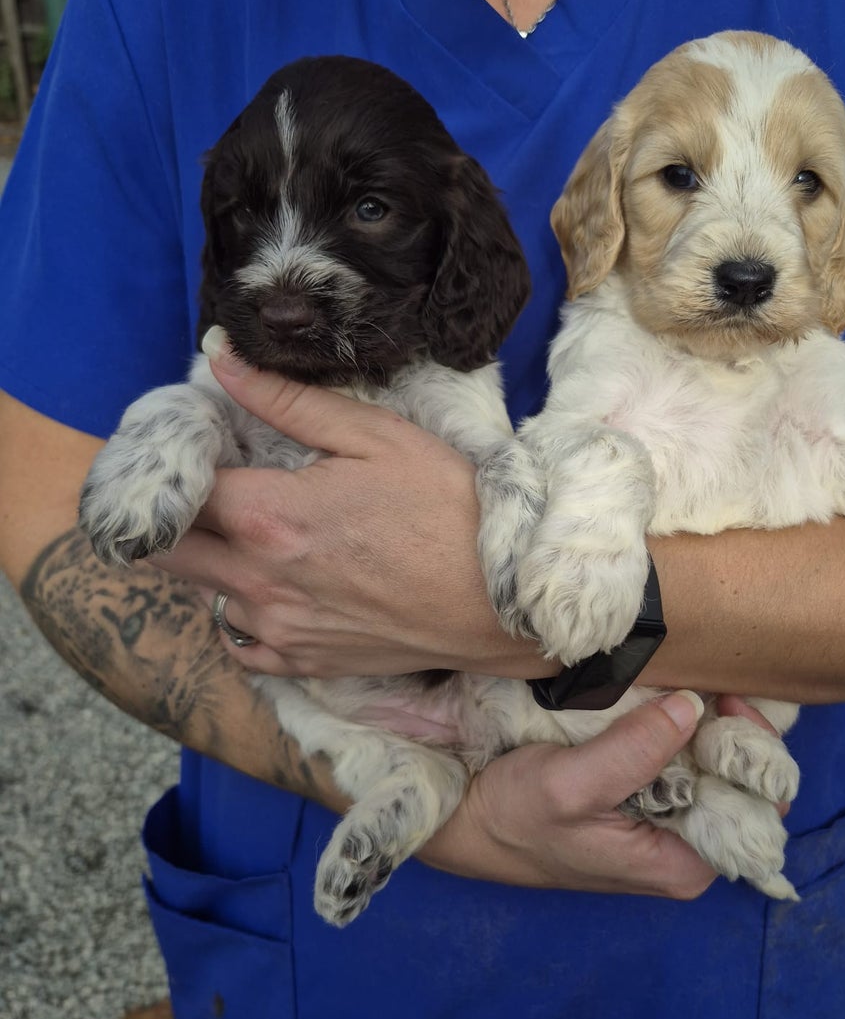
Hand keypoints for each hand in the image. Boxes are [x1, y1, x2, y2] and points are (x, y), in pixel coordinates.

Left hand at [151, 343, 541, 679]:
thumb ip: (287, 399)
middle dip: (177, 516)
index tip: (204, 450)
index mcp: (269, 514)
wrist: (502, 602)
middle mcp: (258, 578)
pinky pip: (239, 644)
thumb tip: (220, 356)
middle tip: (215, 492)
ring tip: (256, 537)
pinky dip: (241, 615)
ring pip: (202, 593)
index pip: (178, 488)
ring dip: (212, 563)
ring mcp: (277, 626)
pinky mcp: (302, 661)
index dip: (181, 464)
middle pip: (168, 550)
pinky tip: (274, 590)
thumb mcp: (377, 435)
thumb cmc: (450, 509)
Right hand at [417, 691, 787, 896]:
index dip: (753, 755)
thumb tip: (694, 706)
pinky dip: (679, 723)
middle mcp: (684, 846)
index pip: (757, 811)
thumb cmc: (513, 819)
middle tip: (711, 685)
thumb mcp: (570, 786)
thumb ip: (634, 751)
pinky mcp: (643, 792)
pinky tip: (667, 696)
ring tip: (691, 683)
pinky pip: (682, 754)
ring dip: (707, 723)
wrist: (463, 820)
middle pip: (743, 785)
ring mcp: (665, 818)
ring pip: (714, 766)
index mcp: (683, 866)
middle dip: (733, 734)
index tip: (725, 704)